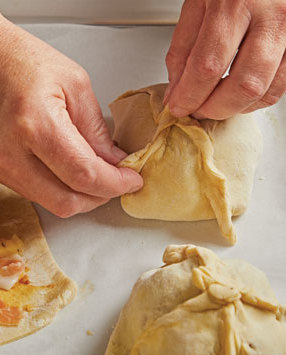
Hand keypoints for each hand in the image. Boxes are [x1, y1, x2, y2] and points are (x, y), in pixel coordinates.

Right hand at [0, 16, 142, 216]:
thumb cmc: (29, 66)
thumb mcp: (76, 86)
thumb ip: (97, 130)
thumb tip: (115, 162)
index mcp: (36, 124)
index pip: (84, 174)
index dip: (114, 183)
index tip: (132, 180)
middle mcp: (13, 153)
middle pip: (68, 200)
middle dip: (101, 196)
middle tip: (119, 181)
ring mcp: (4, 166)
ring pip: (55, 204)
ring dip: (85, 196)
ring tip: (100, 176)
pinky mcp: (4, 172)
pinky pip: (42, 196)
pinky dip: (66, 191)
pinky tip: (77, 174)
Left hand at [164, 0, 285, 119]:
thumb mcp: (198, 5)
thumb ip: (183, 50)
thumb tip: (177, 92)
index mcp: (235, 2)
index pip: (208, 66)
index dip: (190, 95)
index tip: (179, 106)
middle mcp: (270, 16)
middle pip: (243, 85)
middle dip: (215, 108)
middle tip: (199, 110)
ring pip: (266, 91)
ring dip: (236, 107)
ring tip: (217, 103)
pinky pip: (281, 86)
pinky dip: (256, 99)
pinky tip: (239, 94)